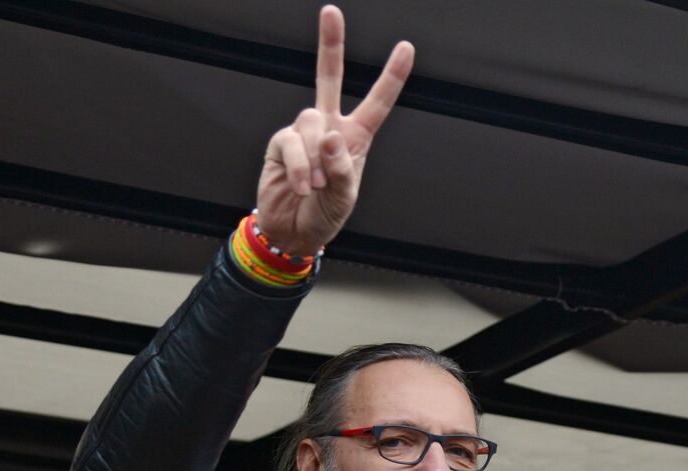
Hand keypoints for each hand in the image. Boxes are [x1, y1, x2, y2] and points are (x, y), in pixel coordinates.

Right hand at [257, 6, 413, 254]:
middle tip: (330, 11)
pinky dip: (299, 167)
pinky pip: (291, 143)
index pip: (377, 102)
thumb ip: (340, 168)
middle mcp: (329, 127)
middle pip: (328, 77)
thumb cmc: (325, 214)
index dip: (391, 76)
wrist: (292, 231)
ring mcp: (303, 132)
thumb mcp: (343, 198)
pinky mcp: (280, 141)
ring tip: (314, 186)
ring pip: (310, 122)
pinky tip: (300, 186)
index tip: (406, 47)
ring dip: (315, 159)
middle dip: (330, 43)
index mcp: (355, 138)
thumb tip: (330, 134)